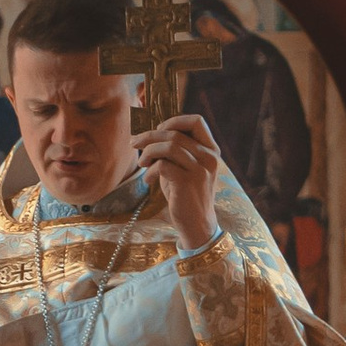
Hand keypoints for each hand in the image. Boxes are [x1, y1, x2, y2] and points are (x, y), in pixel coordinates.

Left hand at [134, 112, 223, 249]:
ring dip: (148, 152)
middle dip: (149, 136)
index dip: (173, 121)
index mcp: (211, 150)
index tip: (158, 131)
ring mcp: (200, 170)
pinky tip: (148, 181)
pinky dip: (150, 171)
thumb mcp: (185, 168)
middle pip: (175, 133)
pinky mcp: (187, 182)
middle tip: (134, 143)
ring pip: (168, 146)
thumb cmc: (186, 195)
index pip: (196, 121)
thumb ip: (175, 150)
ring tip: (142, 164)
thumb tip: (149, 133)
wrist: (197, 225)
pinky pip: (162, 165)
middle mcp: (209, 157)